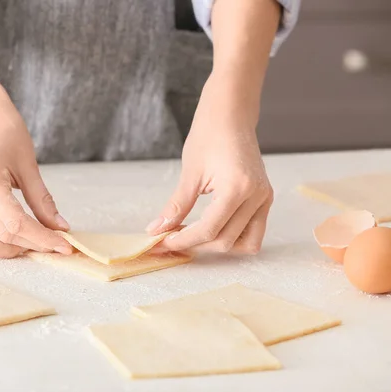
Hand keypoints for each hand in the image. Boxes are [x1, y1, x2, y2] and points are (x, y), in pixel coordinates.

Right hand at [0, 78, 72, 257]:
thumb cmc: (5, 132)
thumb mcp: (29, 165)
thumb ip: (43, 201)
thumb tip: (60, 228)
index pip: (16, 223)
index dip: (42, 239)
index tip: (64, 246)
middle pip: (2, 235)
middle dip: (32, 244)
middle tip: (55, 243)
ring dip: (8, 249)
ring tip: (33, 243)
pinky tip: (15, 235)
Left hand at [147, 76, 273, 253]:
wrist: (230, 115)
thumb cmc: (209, 136)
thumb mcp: (189, 174)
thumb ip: (176, 206)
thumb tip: (156, 230)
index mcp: (237, 188)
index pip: (209, 230)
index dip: (183, 241)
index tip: (162, 242)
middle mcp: (257, 196)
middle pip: (226, 241)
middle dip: (196, 245)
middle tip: (171, 238)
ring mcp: (265, 198)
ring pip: (244, 243)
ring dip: (217, 246)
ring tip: (192, 235)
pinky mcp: (265, 199)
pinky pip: (254, 232)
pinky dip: (233, 237)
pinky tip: (211, 229)